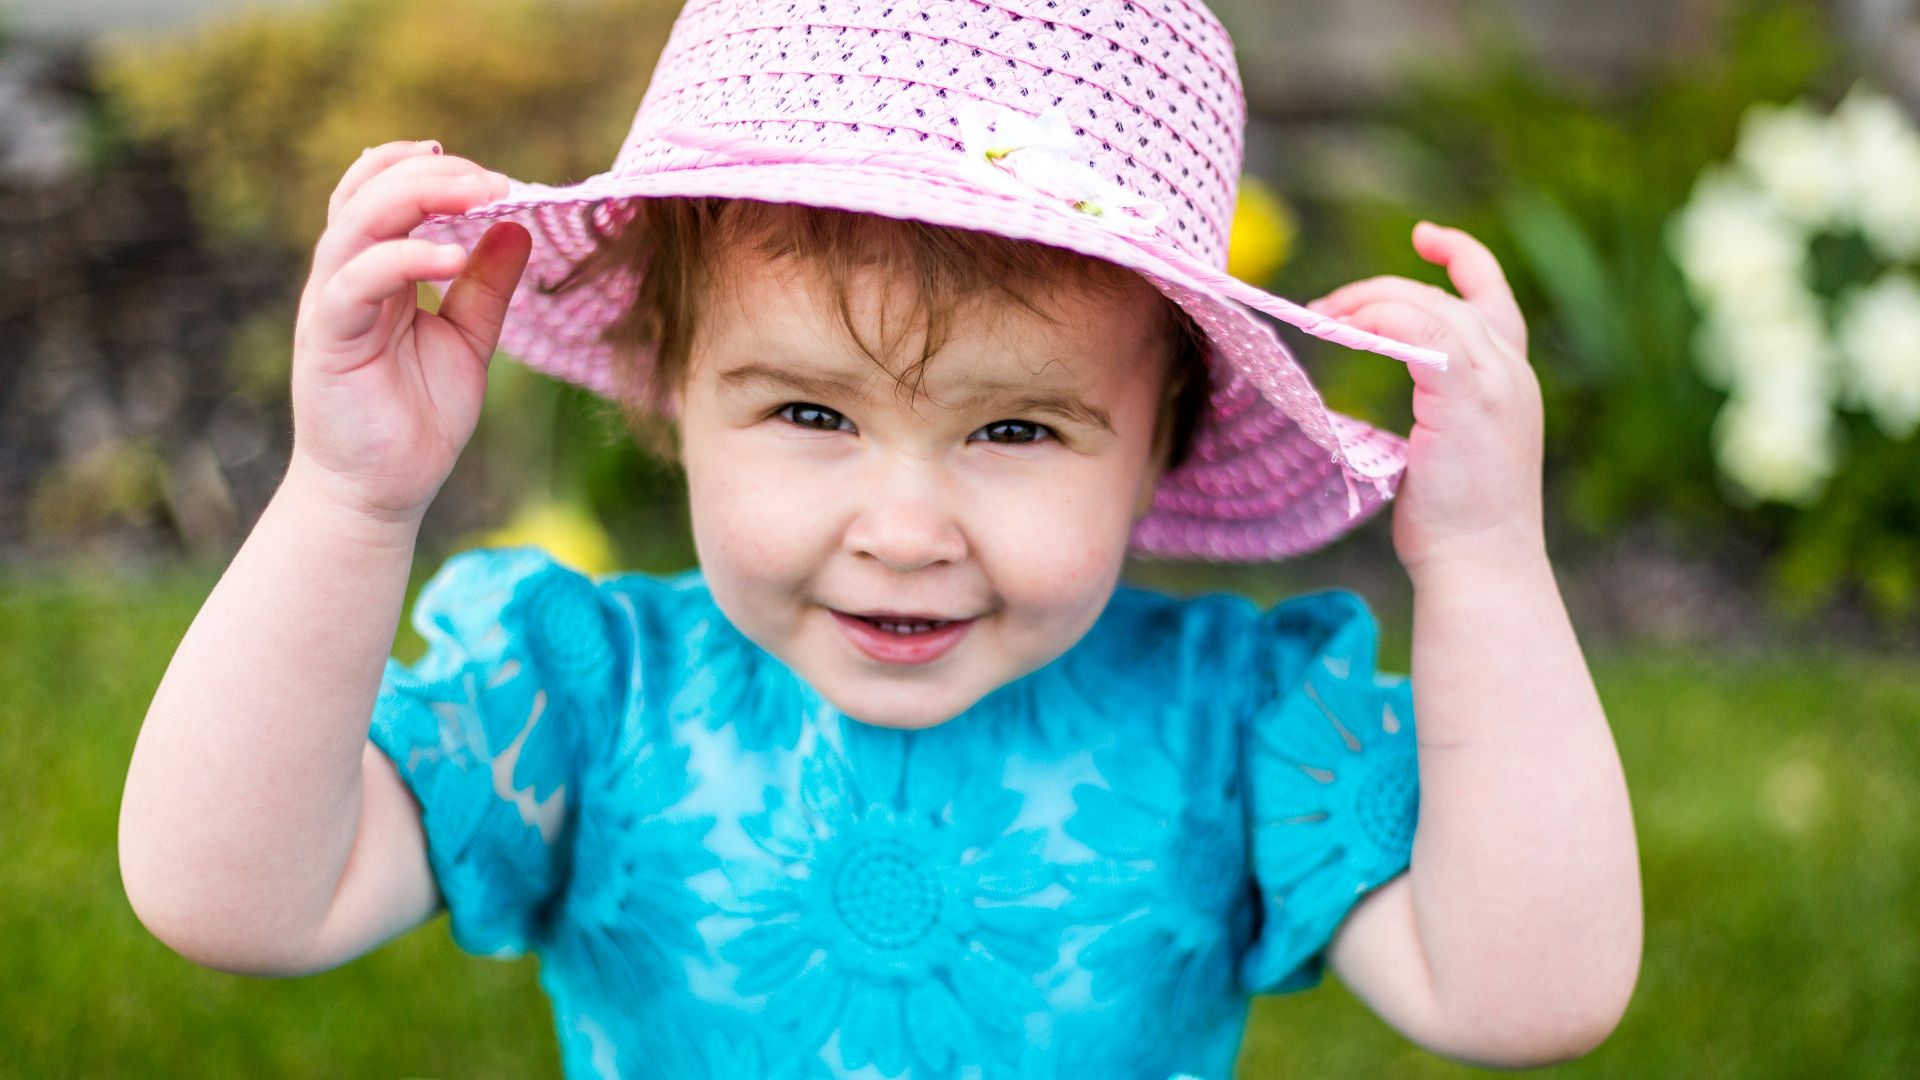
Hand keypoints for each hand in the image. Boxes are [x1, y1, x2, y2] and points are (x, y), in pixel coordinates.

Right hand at [287, 139, 530, 524]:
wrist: (381, 493)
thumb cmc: (417, 419)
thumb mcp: (468, 341)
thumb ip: (487, 286)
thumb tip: (518, 226)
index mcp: (376, 272)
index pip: (382, 193)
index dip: (423, 169)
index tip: (486, 173)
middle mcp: (346, 278)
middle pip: (368, 194)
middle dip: (430, 175)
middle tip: (492, 179)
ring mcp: (331, 305)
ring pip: (355, 224)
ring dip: (415, 198)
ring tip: (477, 195)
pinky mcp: (328, 338)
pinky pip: (355, 283)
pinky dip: (402, 260)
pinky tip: (451, 258)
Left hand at [1305, 222, 1543, 581]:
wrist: (1480, 565)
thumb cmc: (1456, 520)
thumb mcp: (1450, 445)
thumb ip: (1436, 401)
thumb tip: (1387, 372)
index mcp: (1511, 379)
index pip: (1492, 294)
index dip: (1461, 256)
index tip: (1424, 238)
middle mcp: (1511, 371)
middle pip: (1442, 297)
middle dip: (1377, 292)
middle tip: (1323, 307)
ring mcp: (1495, 383)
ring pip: (1427, 308)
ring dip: (1367, 304)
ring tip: (1322, 317)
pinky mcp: (1467, 398)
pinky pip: (1419, 334)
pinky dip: (1378, 323)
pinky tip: (1343, 332)